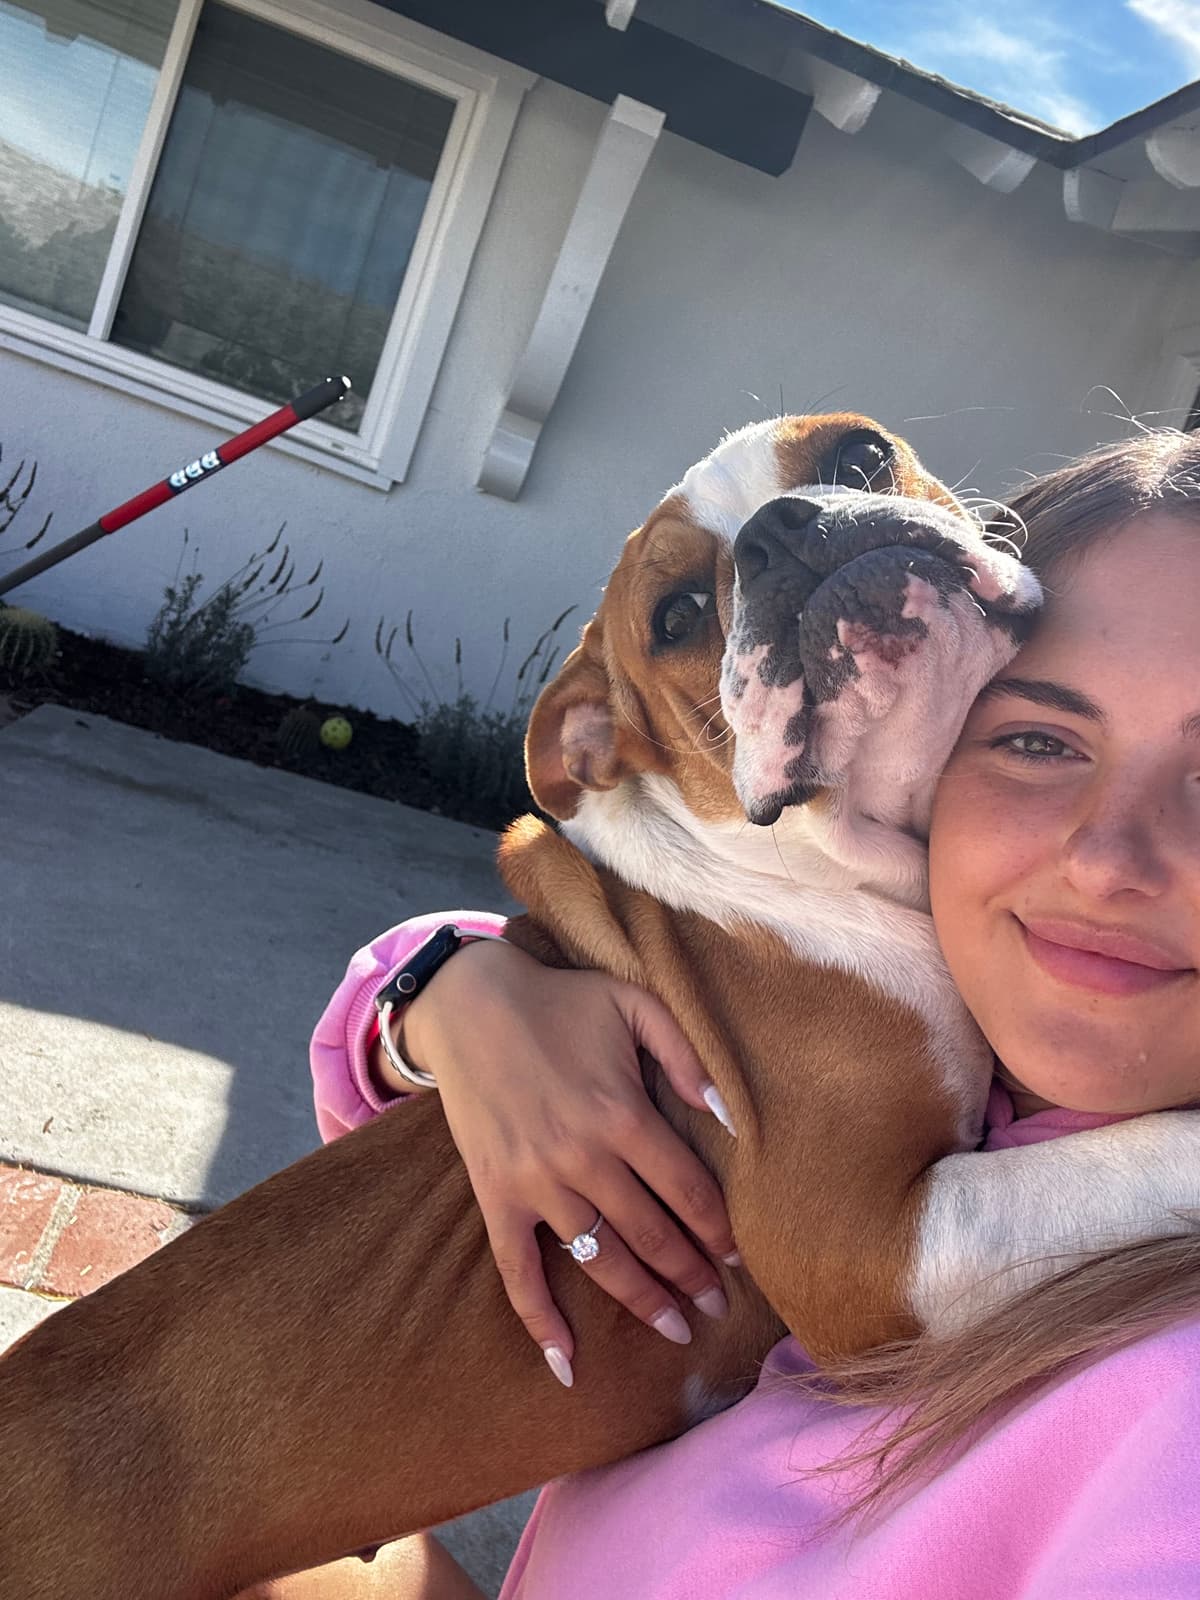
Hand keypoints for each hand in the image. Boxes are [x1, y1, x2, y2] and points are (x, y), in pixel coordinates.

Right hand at [400, 941, 738, 1385]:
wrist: (469, 1001)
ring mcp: (534, 1181)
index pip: (687, 1191)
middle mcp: (582, 1156)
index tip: (740, 1256)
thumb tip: (730, 1118)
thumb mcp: (635, 1004)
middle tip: (720, 1305)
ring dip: (642, 1299)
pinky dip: (540, 1320)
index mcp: (622, 1113)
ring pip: (600, 1258)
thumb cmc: (562, 1000)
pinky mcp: (495, 1194)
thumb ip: (686, 1056)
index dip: (719, 1230)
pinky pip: (517, 1269)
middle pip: (652, 1233)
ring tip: (676, 1328)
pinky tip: (566, 1363)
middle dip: (692, 1275)